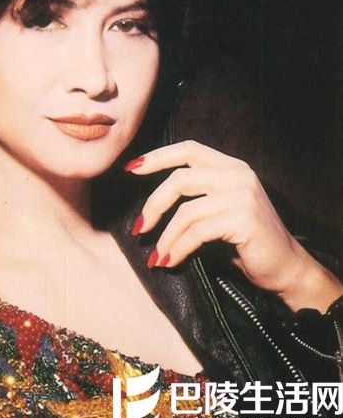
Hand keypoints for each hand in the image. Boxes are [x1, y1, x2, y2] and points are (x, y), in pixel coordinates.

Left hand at [124, 140, 342, 312]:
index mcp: (230, 166)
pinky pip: (197, 232)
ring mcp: (242, 195)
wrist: (286, 268)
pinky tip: (171, 261)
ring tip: (157, 256)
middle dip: (153, 204)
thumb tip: (151, 202)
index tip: (131, 168)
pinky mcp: (243, 219)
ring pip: (186, 210)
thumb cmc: (246, 241)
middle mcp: (237, 174)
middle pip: (179, 179)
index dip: (157, 157)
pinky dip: (179, 248)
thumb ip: (196, 194)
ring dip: (165, 237)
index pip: (188, 149)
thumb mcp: (220, 208)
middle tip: (139, 228)